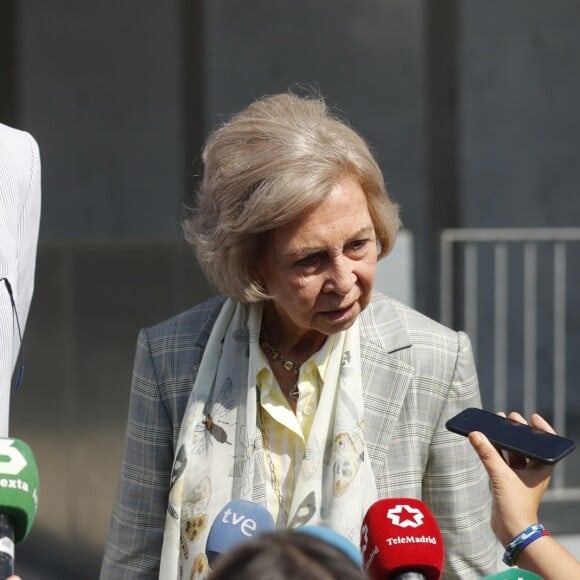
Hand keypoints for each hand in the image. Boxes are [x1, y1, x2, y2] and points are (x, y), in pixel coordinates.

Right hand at [468, 412, 554, 545]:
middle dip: (517, 432)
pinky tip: (486, 444)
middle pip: (526, 446)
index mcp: (541, 469)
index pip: (546, 444)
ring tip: (495, 426)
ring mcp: (520, 477)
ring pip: (513, 454)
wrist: (512, 531)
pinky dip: (495, 452)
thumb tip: (475, 434)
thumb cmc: (515, 505)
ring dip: (504, 441)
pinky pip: (502, 462)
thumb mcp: (501, 475)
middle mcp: (533, 472)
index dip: (542, 429)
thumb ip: (487, 453)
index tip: (532, 417)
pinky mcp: (508, 483)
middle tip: (509, 418)